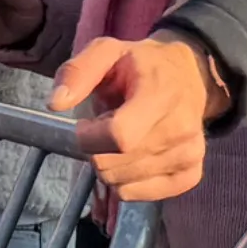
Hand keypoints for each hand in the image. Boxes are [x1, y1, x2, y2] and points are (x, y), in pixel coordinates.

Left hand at [51, 32, 221, 201]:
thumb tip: (55, 104)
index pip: (119, 137)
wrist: (190, 74)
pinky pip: (140, 195)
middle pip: (113, 166)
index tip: (85, 125)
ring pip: (122, 184)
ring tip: (125, 137)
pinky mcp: (191, 174)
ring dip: (111, 164)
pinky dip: (126, 182)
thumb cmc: (142, 65)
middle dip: (96, 150)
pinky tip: (133, 158)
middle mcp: (180, 129)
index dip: (89, 138)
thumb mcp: (107, 52)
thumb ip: (78, 72)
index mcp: (160, 96)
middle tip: (108, 126)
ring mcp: (189, 155)